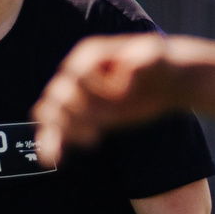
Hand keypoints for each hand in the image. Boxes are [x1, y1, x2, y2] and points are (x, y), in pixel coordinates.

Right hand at [35, 33, 183, 166]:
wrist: (165, 82)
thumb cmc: (161, 64)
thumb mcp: (159, 56)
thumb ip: (144, 59)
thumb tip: (124, 75)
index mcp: (89, 54)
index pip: (76, 74)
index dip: (97, 90)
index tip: (125, 95)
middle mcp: (77, 73)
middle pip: (58, 95)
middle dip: (79, 112)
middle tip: (106, 121)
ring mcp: (77, 96)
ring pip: (49, 113)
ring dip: (63, 129)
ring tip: (92, 138)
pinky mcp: (81, 117)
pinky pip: (55, 131)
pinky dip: (51, 144)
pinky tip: (51, 159)